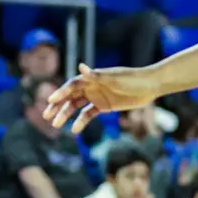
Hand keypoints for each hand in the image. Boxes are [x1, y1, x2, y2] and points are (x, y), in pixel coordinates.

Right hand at [45, 62, 163, 134]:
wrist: (149, 85)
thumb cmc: (132, 79)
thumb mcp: (113, 78)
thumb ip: (95, 75)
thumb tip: (80, 66)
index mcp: (92, 78)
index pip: (72, 85)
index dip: (60, 93)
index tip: (51, 102)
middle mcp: (91, 86)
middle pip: (70, 96)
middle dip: (57, 106)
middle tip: (47, 116)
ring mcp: (97, 96)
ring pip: (76, 106)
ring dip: (66, 115)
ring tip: (56, 125)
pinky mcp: (104, 106)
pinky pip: (89, 114)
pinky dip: (81, 122)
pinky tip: (74, 130)